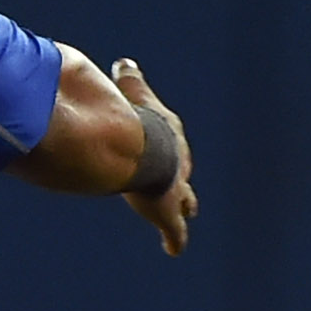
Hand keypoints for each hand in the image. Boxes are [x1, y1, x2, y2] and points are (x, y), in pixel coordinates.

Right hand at [112, 58, 197, 256]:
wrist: (145, 148)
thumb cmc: (137, 121)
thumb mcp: (134, 94)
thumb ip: (130, 80)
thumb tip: (125, 61)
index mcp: (171, 137)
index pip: (171, 142)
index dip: (167, 148)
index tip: (163, 152)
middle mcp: (179, 165)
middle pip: (183, 173)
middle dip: (181, 180)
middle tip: (182, 187)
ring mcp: (176, 191)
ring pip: (185, 202)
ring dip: (183, 207)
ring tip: (185, 215)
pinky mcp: (169, 214)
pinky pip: (175, 232)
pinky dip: (175, 240)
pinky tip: (175, 249)